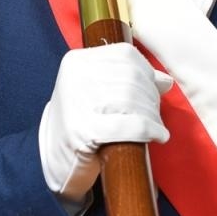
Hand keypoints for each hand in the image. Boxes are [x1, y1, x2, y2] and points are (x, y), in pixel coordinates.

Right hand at [38, 43, 171, 200]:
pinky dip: (149, 130)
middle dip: (151, 98)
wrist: (51, 160)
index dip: (147, 73)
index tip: (155, 90)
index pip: (125, 55)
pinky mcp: (83, 131)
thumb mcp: (98, 93)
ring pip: (132, 100)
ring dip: (152, 116)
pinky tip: (157, 136)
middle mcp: (74, 77)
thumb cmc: (81, 124)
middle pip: (131, 78)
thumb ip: (128, 81)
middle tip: (155, 115)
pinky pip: (130, 125)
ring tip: (156, 128)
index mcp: (77, 62)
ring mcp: (77, 103)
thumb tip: (165, 80)